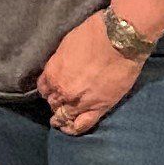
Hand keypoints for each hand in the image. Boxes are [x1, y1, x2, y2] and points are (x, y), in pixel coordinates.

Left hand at [36, 14, 143, 136]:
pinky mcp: (98, 108)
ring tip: (61, 121)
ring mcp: (79, 102)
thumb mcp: (67, 44)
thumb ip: (60, 62)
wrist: (120, 40)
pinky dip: (74, 129)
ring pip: (64, 116)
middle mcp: (62, 90)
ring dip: (61, 118)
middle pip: (54, 102)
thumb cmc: (94, 35)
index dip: (48, 89)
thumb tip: (60, 68)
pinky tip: (71, 129)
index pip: (43, 88)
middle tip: (60, 102)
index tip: (52, 89)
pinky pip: (82, 125)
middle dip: (56, 102)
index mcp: (53, 73)